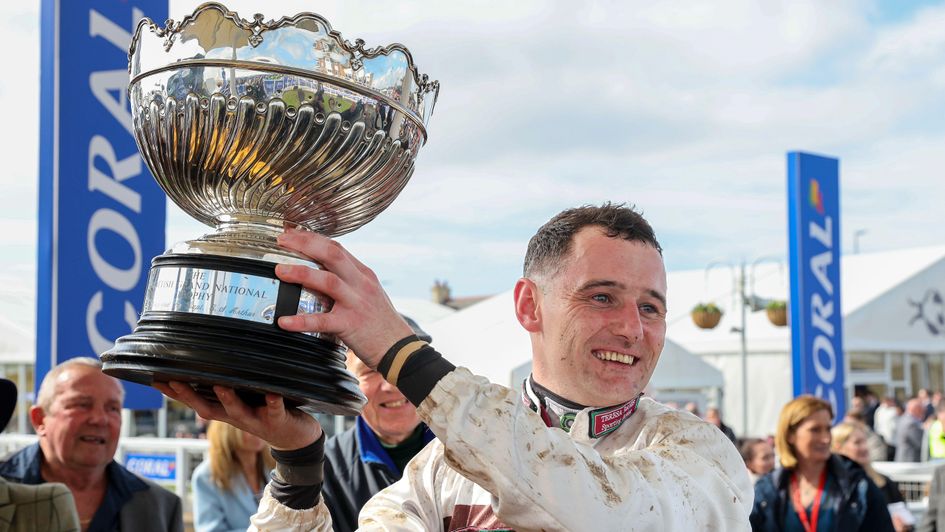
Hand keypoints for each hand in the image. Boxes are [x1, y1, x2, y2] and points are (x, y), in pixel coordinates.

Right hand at [154, 382, 321, 450]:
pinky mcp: (277, 419)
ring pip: (238, 411)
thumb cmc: (265, 412)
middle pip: (208, 408)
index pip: (194, 402)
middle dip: (190, 396)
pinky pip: (275, 410)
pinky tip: (272, 394)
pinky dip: (273, 402)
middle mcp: (236, 417)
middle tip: (174, 380)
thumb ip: (226, 388)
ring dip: (228, 399)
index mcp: (225, 411)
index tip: (155, 379)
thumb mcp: (242, 402)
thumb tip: (208, 365)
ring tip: (221, 385)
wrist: (295, 439)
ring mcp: (256, 419)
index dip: (174, 393)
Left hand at [274, 227, 413, 367]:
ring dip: (301, 273)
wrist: (399, 348)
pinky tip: (285, 321)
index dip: (313, 238)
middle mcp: (361, 284)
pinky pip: (322, 321)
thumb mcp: (370, 294)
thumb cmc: (381, 323)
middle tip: (282, 240)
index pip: (337, 247)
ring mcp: (356, 303)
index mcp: (364, 275)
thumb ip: (350, 282)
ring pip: (328, 280)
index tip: (292, 233)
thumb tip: (323, 273)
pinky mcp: (350, 324)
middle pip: (333, 254)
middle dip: (305, 244)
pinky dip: (301, 321)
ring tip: (280, 271)